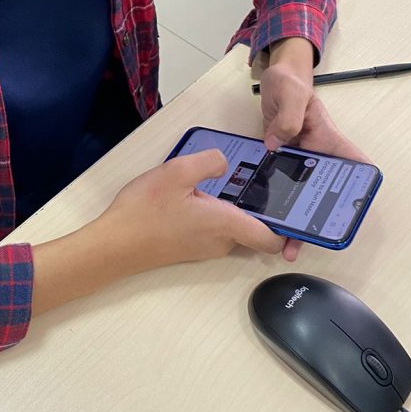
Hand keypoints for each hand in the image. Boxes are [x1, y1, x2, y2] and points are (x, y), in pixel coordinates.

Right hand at [104, 149, 284, 267]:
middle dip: (260, 209)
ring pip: (233, 230)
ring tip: (225, 183)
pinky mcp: (189, 249)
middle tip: (260, 181)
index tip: (296, 209)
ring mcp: (204, 249)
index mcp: (225, 225)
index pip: (271, 238)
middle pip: (254, 231)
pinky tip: (197, 196)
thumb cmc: (144, 211)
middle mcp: (220, 242)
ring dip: (234, 210)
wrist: (114, 245)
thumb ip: (209, 162)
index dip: (288, 228)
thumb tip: (225, 163)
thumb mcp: (177, 172)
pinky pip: (214, 231)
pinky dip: (215, 215)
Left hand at [257, 38, 369, 262]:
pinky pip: (278, 187)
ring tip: (284, 247)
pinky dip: (272, 205)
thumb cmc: (289, 83)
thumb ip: (287, 116)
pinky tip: (261, 223)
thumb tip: (277, 145)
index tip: (355, 211)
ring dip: (294, 221)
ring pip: (301, 196)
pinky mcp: (279, 164)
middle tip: (308, 242)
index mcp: (329, 140)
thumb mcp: (290, 94)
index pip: (355, 164)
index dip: (361, 188)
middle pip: (326, 192)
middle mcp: (317, 156)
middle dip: (320, 220)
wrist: (272, 82)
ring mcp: (298, 162)